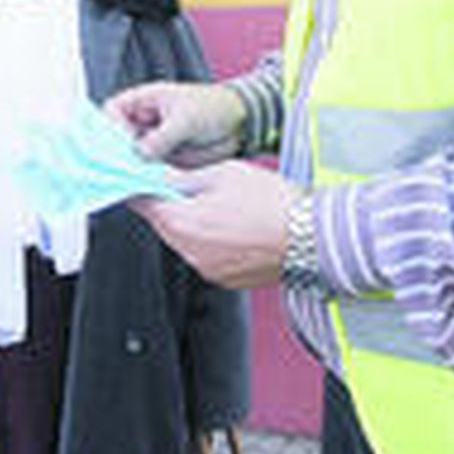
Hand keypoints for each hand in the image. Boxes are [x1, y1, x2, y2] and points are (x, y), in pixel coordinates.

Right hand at [103, 81, 245, 166]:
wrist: (239, 125)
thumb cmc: (213, 108)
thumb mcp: (185, 120)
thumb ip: (161, 137)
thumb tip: (140, 153)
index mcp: (145, 101)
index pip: (114, 111)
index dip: (108, 126)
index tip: (112, 144)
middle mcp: (145, 122)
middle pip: (119, 137)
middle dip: (117, 152)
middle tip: (120, 167)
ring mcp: (153, 142)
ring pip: (132, 157)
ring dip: (132, 168)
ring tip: (134, 178)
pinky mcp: (164, 160)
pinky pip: (148, 170)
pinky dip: (146, 178)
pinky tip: (146, 184)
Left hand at [129, 160, 295, 288]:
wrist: (314, 237)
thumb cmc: (273, 204)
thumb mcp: (223, 173)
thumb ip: (184, 177)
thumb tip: (161, 176)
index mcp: (183, 224)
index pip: (143, 206)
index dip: (139, 188)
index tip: (139, 178)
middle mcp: (191, 253)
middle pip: (164, 224)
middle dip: (171, 204)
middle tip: (191, 185)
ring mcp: (209, 270)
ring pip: (186, 241)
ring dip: (194, 224)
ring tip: (225, 206)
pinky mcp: (226, 280)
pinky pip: (207, 256)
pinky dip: (213, 241)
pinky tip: (237, 226)